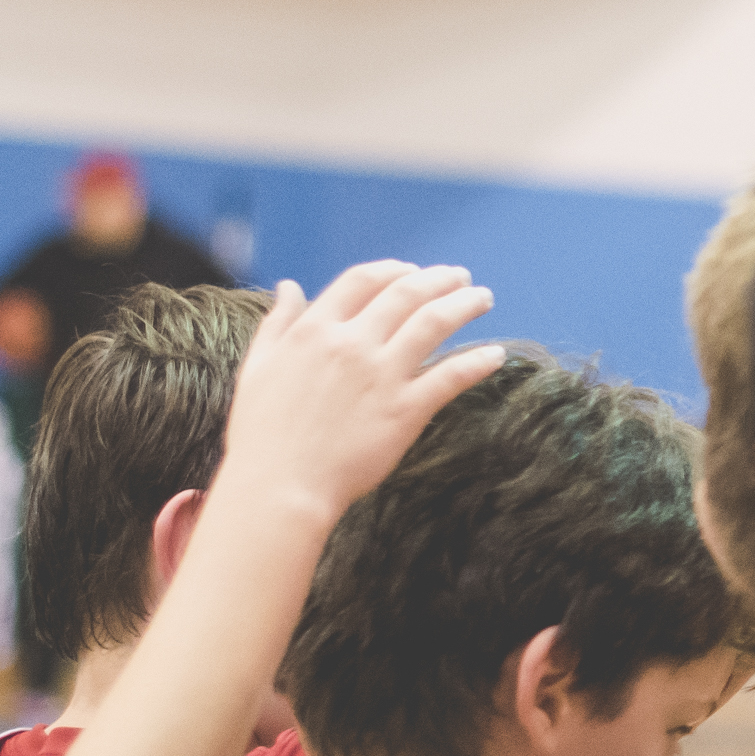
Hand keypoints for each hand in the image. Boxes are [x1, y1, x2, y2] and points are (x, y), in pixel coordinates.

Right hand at [218, 263, 504, 528]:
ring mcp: (381, 375)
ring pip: (433, 322)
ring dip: (464, 304)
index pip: (362, 280)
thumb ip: (278, 324)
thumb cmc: (264, 433)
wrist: (280, 485)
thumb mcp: (257, 367)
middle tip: (462, 277)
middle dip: (440, 280)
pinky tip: (496, 355)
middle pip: (405, 293)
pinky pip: (452, 375)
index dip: (393, 270)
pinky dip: (478, 361)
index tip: (414, 271)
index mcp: (314, 330)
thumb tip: (289, 287)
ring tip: (482, 298)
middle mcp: (350, 344)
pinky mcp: (406, 409)